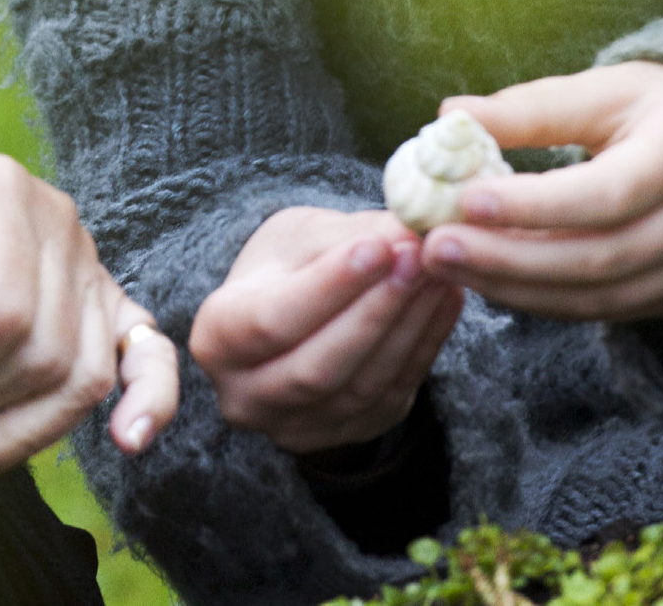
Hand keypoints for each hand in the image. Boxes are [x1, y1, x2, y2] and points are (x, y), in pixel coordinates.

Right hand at [188, 207, 463, 452]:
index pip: (270, 321)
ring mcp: (298, 427)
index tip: (377, 247)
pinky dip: (425, 345)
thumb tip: (407, 229)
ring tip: (440, 272)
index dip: (328, 287)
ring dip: (409, 326)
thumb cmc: (285, 268)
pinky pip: (394, 394)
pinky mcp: (349, 433)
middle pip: (317, 365)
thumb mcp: (300, 237)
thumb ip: (346, 235)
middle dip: (376, 309)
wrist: (293, 317)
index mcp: (216, 339)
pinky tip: (447, 300)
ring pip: (362, 385)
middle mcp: (246, 396)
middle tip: (419, 257)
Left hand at [419, 62, 662, 320]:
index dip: (535, 206)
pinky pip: (608, 310)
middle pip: (602, 255)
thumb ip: (533, 107)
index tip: (465, 201)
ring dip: (517, 286)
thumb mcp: (608, 88)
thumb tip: (451, 116)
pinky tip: (492, 279)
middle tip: (436, 244)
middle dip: (510, 257)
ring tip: (449, 263)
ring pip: (601, 296)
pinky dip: (544, 299)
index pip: (610, 192)